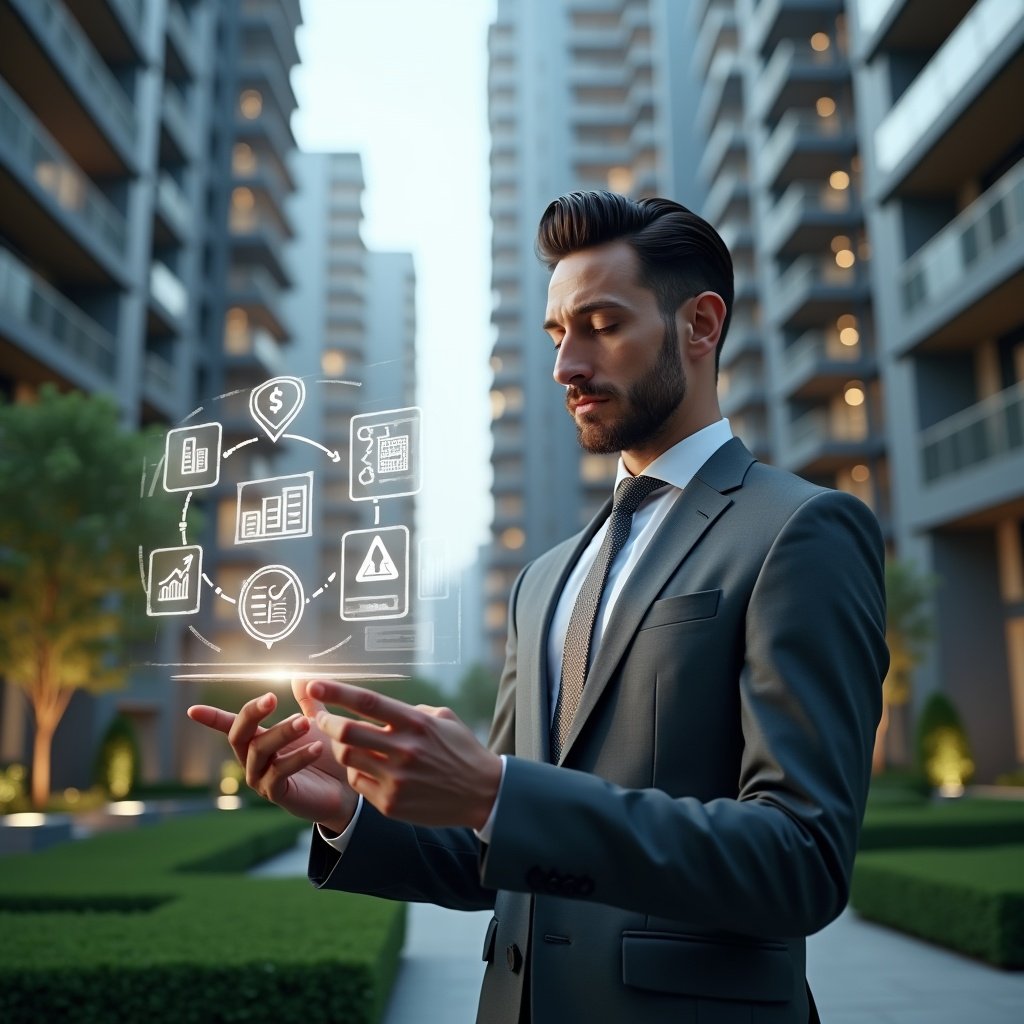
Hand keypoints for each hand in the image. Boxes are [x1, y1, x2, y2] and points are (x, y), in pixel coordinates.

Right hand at [186, 679, 357, 831]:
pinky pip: (280, 773)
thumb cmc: (325, 753)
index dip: (212, 718)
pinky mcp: (276, 793)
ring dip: (281, 734)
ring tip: (305, 722)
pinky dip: (299, 757)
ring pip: (259, 751)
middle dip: (252, 714)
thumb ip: (307, 702)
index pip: (231, 725)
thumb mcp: (316, 723)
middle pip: (239, 734)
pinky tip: (318, 747)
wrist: (346, 786)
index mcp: (258, 739)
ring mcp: (261, 778)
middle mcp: (253, 758)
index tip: (192, 710)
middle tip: (272, 698)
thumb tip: (298, 675)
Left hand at [308, 680, 502, 829]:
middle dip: (325, 722)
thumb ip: (410, 711)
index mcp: (416, 723)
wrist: (482, 794)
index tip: (313, 683)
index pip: (368, 702)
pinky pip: (357, 782)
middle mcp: (405, 750)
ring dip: (339, 747)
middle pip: (347, 732)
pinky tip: (364, 767)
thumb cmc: (462, 751)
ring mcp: (396, 779)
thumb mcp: (443, 719)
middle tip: (319, 718)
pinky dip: (355, 771)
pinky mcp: (391, 804)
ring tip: (344, 743)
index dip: (336, 692)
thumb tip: (379, 708)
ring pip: (348, 758)